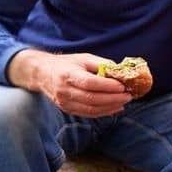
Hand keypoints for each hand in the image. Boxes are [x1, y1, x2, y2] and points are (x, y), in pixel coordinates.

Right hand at [7, 49, 131, 116]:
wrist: (43, 73)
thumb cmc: (68, 64)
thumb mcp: (85, 58)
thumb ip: (103, 64)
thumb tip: (122, 72)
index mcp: (68, 74)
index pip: (89, 83)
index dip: (107, 86)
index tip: (122, 85)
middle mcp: (64, 90)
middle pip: (91, 98)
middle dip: (113, 98)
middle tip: (128, 95)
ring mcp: (64, 102)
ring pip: (90, 109)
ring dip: (110, 107)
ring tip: (125, 101)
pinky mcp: (67, 109)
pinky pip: (88, 114)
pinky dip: (104, 112)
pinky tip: (116, 107)